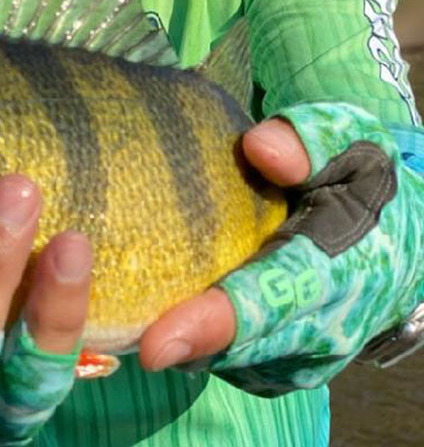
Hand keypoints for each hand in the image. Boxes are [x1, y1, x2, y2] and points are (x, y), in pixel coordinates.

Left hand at [140, 102, 423, 395]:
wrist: (393, 248)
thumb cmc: (361, 187)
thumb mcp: (351, 146)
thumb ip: (311, 140)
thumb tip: (259, 148)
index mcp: (342, 268)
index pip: (275, 300)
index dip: (215, 322)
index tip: (157, 342)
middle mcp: (324, 328)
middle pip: (241, 345)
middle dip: (179, 342)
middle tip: (118, 332)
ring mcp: (303, 359)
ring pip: (228, 361)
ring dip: (182, 341)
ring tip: (130, 310)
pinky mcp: (281, 371)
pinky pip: (228, 365)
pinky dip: (193, 344)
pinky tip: (163, 311)